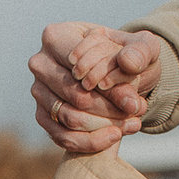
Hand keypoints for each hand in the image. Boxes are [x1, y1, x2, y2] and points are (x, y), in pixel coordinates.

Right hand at [28, 24, 166, 154]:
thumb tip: (128, 63)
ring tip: (131, 124)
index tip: (136, 103)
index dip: (111, 89)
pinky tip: (116, 136)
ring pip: (71, 119)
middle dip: (110, 110)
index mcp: (55, 36)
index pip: (82, 69)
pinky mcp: (41, 115)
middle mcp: (40, 63)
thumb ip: (139, 52)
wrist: (112, 70)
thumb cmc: (123, 54)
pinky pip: (63, 137)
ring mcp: (38, 91)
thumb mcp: (140, 47)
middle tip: (136, 115)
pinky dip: (92, 141)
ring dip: (104, 127)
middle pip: (77, 97)